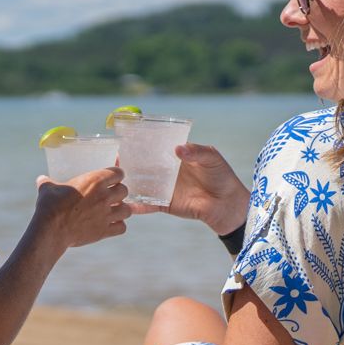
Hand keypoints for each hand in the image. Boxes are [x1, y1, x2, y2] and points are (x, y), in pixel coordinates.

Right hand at [35, 167, 128, 247]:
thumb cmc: (50, 205)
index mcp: (95, 181)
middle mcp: (104, 197)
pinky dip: (119, 226)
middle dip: (120, 192)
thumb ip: (47, 182)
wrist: (51, 230)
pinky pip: (122, 228)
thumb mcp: (47, 188)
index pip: (118, 173)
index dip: (117, 175)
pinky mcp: (104, 231)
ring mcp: (106, 215)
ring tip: (115, 210)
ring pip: (127, 210)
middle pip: (125, 190)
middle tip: (112, 194)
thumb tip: (41, 179)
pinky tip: (112, 225)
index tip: (113, 177)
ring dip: (123, 209)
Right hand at [128, 142, 249, 234]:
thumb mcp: (211, 157)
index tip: (127, 140)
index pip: (155, 148)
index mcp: (176, 156)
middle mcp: (167, 171)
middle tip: (115, 160)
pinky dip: (139, 204)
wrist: (228, 204)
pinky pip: (149, 203)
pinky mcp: (166, 203)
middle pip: (144, 165)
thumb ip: (196, 151)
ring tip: (116, 180)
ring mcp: (165, 187)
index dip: (142, 144)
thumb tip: (177, 149)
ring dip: (130, 182)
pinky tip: (128, 203)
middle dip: (129, 163)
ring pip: (143, 184)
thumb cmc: (222, 176)